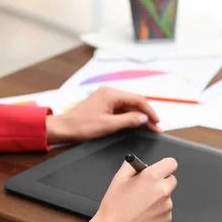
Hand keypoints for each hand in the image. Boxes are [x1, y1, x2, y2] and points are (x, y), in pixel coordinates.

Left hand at [46, 86, 161, 143]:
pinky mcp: (104, 104)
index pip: (138, 100)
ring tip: (149, 127)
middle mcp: (109, 92)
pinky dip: (130, 117)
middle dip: (146, 115)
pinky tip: (136, 124)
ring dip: (139, 116)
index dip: (150, 112)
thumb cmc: (82, 126)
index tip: (157, 122)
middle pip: (134, 102)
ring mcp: (106, 98)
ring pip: (129, 106)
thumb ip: (129, 120)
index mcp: (111, 94)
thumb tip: (144, 118)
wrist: (64, 128)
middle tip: (156, 127)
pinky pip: (122, 109)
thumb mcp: (109, 125)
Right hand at [76, 157, 177, 221]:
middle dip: (162, 181)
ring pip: (168, 195)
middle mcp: (163, 190)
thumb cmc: (114, 206)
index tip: (159, 169)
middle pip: (171, 179)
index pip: (171, 163)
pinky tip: (144, 213)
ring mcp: (167, 205)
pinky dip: (158, 209)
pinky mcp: (167, 218)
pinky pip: (166, 209)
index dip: (164, 165)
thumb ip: (132, 165)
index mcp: (152, 177)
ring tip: (141, 203)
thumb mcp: (119, 178)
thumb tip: (139, 162)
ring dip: (159, 196)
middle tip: (147, 187)